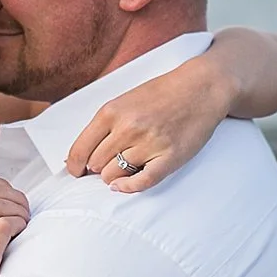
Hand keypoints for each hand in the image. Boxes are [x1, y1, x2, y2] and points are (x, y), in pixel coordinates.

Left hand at [65, 55, 229, 192]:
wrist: (202, 88)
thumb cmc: (162, 93)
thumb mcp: (125, 100)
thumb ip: (103, 125)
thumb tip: (77, 157)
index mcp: (112, 111)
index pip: (80, 150)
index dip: (74, 166)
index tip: (75, 172)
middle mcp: (128, 128)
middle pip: (95, 165)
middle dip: (96, 169)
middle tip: (107, 164)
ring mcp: (149, 143)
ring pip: (114, 175)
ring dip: (113, 176)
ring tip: (123, 167)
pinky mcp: (170, 157)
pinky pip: (141, 182)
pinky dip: (128, 188)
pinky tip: (123, 186)